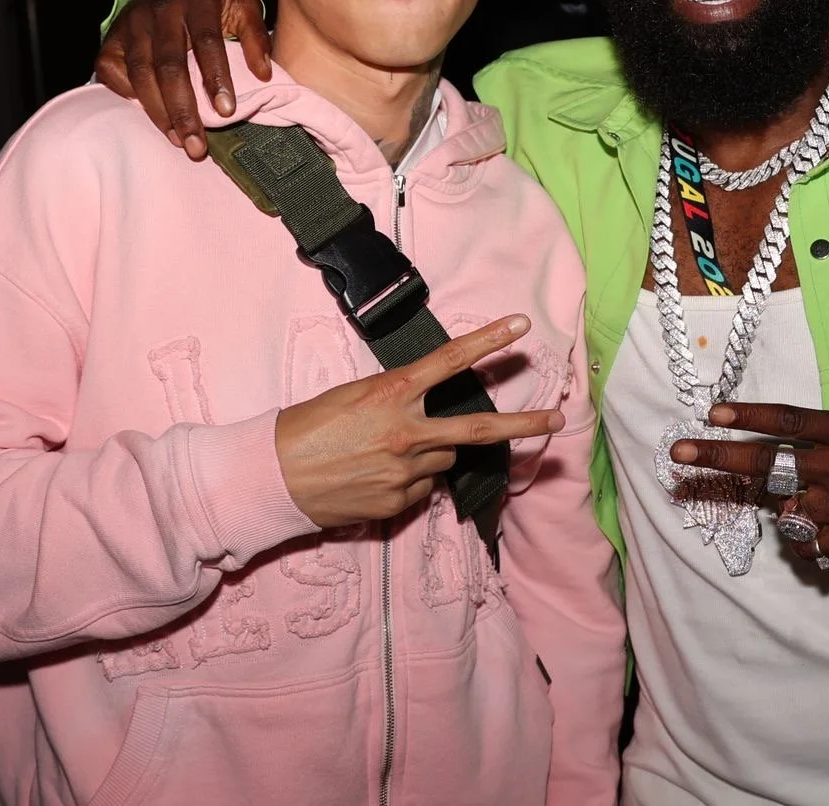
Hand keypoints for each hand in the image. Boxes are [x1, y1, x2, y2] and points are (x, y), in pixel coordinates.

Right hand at [94, 0, 271, 159]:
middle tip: (197, 146)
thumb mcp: (243, 5)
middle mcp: (160, 10)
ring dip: (158, 112)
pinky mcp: (112, 35)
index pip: (206, 42)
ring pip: (141, 73)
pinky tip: (145, 113)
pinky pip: (109, 67)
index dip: (215, 78)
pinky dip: (123, 92)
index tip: (227, 112)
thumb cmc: (213, 0)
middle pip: (169, 66)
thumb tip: (264, 75)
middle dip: (183, 109)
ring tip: (178, 140)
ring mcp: (132, 22)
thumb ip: (256, 37)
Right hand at [274, 314, 563, 529]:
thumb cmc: (306, 427)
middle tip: (557, 418)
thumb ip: (397, 399)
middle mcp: (407, 433)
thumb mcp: (352, 396)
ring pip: (444, 457)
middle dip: (524, 423)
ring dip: (431, 451)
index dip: (489, 340)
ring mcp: (405, 472)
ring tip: (386, 450)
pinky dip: (408, 479)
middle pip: (479, 428)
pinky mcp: (397, 503)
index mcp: (392, 394)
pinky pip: (420, 486)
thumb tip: (426, 413)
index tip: (521, 325)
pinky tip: (374, 476)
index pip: (451, 361)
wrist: (271, 476)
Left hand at [672, 296, 828, 558]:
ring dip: (771, 504)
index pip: (785, 419)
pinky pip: (809, 543)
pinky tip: (806, 531)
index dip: (745, 415)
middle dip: (716, 459)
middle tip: (677, 457)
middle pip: (764, 464)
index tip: (711, 412)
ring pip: (782, 508)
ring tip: (765, 501)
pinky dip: (802, 538)